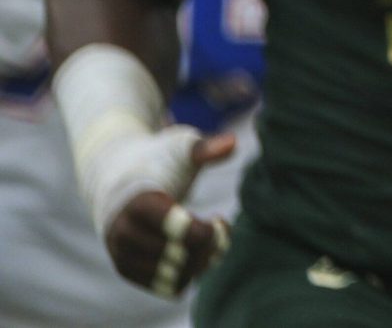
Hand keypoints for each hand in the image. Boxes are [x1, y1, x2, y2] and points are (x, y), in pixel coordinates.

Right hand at [102, 129, 233, 297]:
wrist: (118, 181)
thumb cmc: (158, 160)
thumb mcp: (179, 148)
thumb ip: (204, 149)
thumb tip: (232, 143)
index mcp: (138, 203)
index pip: (177, 230)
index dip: (206, 230)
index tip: (217, 219)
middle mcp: (124, 232)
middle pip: (179, 255)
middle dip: (210, 245)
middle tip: (220, 228)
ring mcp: (122, 254)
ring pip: (173, 276)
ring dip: (202, 263)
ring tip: (210, 242)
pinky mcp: (127, 270)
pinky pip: (164, 288)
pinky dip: (188, 277)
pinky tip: (197, 257)